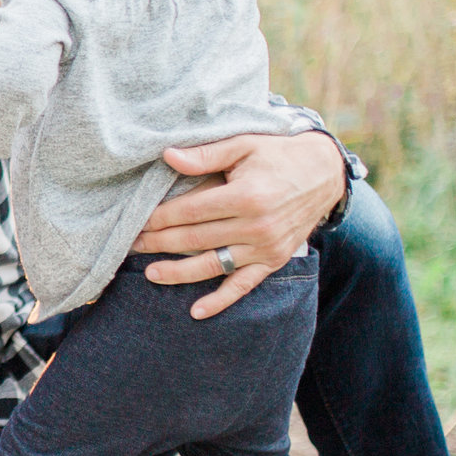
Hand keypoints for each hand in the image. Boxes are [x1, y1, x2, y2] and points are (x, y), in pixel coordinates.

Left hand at [132, 130, 345, 317]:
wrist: (324, 173)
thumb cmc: (277, 154)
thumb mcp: (243, 144)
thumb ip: (206, 154)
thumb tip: (168, 156)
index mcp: (247, 196)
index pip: (191, 211)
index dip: (160, 217)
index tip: (136, 221)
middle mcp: (257, 226)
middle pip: (196, 239)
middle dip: (160, 243)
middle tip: (131, 245)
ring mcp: (266, 247)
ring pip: (214, 265)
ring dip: (179, 272)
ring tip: (150, 274)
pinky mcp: (274, 261)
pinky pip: (243, 285)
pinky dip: (221, 301)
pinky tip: (197, 311)